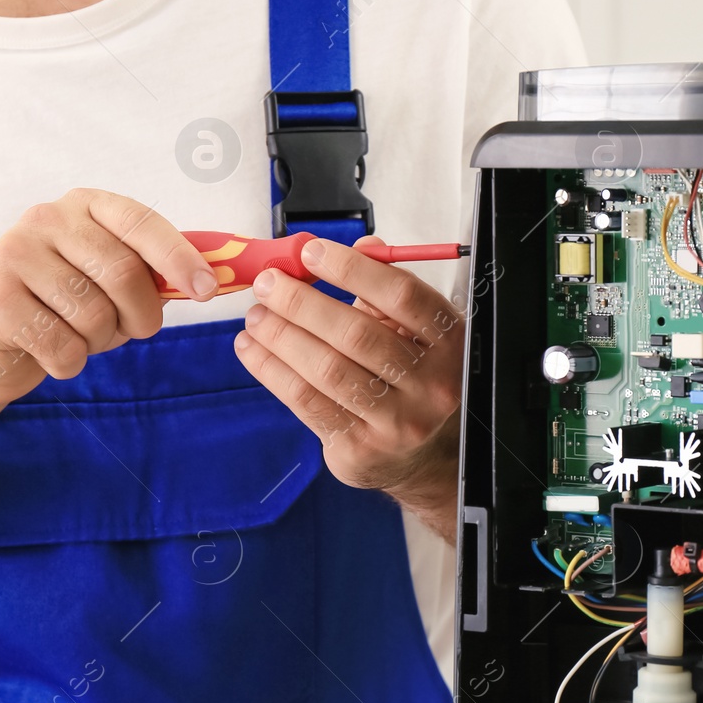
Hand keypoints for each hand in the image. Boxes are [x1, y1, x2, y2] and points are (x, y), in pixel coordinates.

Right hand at [0, 189, 220, 402]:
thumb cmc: (65, 308)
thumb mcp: (111, 281)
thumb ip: (152, 273)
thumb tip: (213, 279)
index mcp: (86, 205)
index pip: (141, 221)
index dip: (178, 257)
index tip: (205, 290)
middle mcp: (47, 219)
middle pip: (122, 272)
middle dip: (141, 315)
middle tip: (136, 329)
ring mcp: (14, 254)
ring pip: (93, 313)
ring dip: (101, 342)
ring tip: (82, 336)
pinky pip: (62, 346)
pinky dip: (70, 364)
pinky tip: (52, 352)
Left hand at [233, 236, 464, 540]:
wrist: (426, 456)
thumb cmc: (415, 378)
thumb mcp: (417, 330)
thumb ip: (389, 288)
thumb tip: (362, 247)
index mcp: (450, 343)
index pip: (403, 296)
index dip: (353, 270)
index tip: (310, 253)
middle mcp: (431, 385)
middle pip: (357, 334)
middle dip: (303, 303)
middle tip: (267, 283)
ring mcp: (397, 423)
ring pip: (327, 370)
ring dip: (280, 336)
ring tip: (255, 316)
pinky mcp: (360, 450)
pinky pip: (307, 402)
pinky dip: (272, 371)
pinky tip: (252, 349)